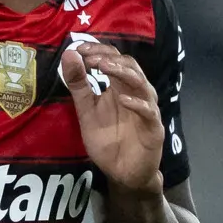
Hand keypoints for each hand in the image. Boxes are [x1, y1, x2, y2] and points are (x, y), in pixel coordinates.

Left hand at [58, 38, 163, 193]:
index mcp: (119, 87)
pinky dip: (137, 104)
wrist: (122, 173)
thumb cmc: (107, 142)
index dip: (98, 50)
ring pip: (142, 84)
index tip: (79, 49)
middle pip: (130, 65)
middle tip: (90, 59)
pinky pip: (149, 112)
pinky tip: (123, 100)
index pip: (113, 58)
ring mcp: (147, 109)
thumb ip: (78, 85)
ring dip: (123, 73)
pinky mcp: (154, 128)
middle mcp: (136, 93)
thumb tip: (69, 54)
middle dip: (110, 58)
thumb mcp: (85, 112)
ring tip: (104, 68)